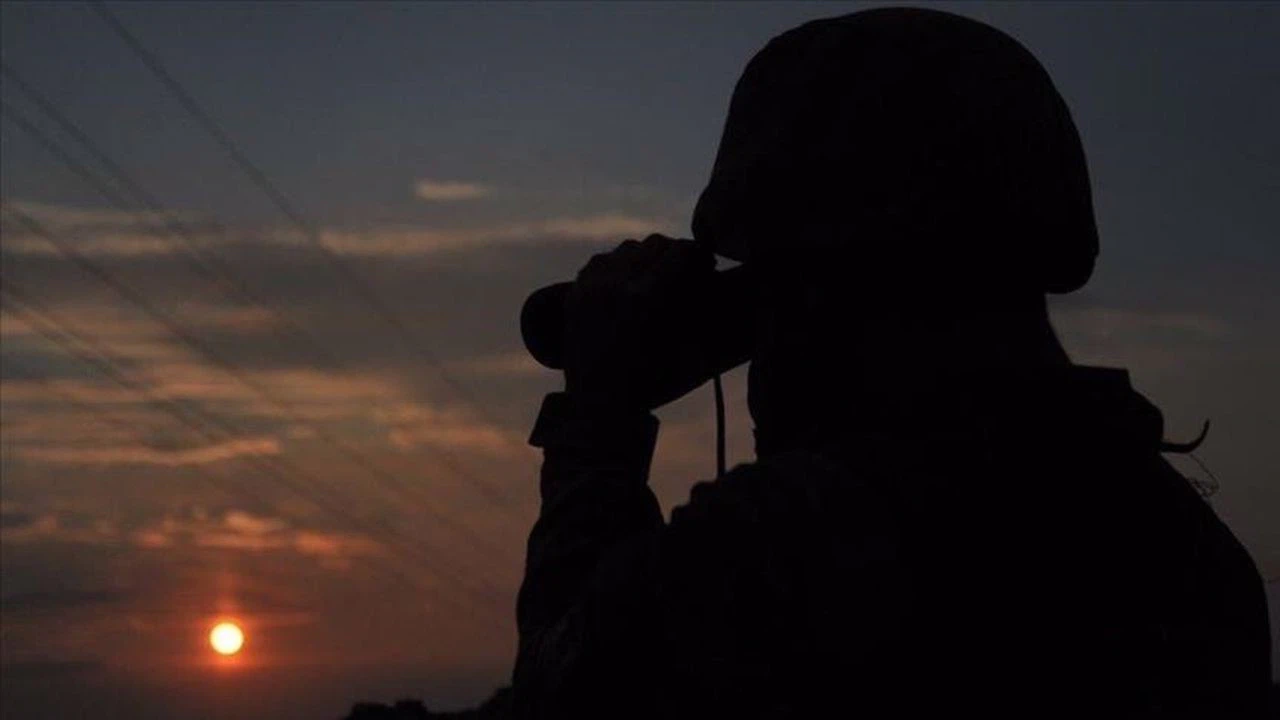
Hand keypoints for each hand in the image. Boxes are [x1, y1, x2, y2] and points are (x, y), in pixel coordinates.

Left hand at [563, 234, 717, 413]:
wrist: (597, 406)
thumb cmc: (647, 381)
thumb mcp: (676, 340)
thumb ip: (688, 302)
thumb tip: (704, 274)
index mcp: (644, 297)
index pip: (679, 252)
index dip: (698, 254)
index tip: (706, 263)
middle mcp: (616, 284)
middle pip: (653, 244)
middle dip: (674, 252)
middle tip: (685, 268)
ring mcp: (591, 287)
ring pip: (625, 249)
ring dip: (645, 256)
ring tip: (654, 274)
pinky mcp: (575, 294)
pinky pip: (599, 262)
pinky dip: (616, 265)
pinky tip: (625, 280)